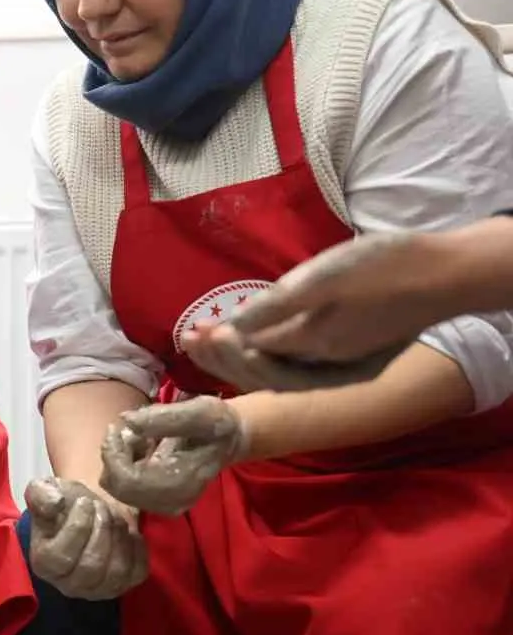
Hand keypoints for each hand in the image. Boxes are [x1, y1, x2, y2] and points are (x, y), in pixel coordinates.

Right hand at [24, 478, 146, 600]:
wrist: (87, 512)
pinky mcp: (125, 585)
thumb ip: (41, 493)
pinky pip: (137, 572)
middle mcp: (70, 585)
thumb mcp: (44, 490)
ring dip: (119, 537)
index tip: (84, 502)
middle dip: (101, 530)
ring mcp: (99, 589)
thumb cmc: (62, 504)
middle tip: (102, 506)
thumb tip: (55, 502)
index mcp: (45, 564)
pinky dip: (136, 548)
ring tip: (114, 515)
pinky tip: (128, 530)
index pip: (62, 556)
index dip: (77, 526)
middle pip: (91, 566)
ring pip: (116, 572)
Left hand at [100, 397, 246, 514]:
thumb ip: (163, 417)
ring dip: (120, 459)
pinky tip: (143, 448)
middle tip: (126, 430)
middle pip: (118, 487)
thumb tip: (126, 421)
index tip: (116, 427)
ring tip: (140, 437)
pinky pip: (126, 487)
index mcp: (181, 483)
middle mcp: (171, 502)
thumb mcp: (199, 411)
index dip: (113, 455)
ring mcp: (165, 506)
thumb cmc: (216, 424)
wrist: (228, 440)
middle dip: (114, 456)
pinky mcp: (159, 502)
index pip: (127, 481)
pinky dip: (126, 465)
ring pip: (118, 487)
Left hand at [191, 232, 438, 387]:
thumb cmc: (384, 265)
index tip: (193, 331)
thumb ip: (280, 305)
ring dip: (240, 354)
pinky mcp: (349, 352)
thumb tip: (236, 325)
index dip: (219, 344)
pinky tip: (255, 340)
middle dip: (222, 354)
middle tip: (190, 337)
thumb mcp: (326, 277)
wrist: (444, 273)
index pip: (253, 354)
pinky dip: (267, 354)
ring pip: (276, 369)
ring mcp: (338, 360)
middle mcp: (323, 362)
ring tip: (210, 338)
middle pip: (260, 369)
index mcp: (315, 344)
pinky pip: (296, 363)